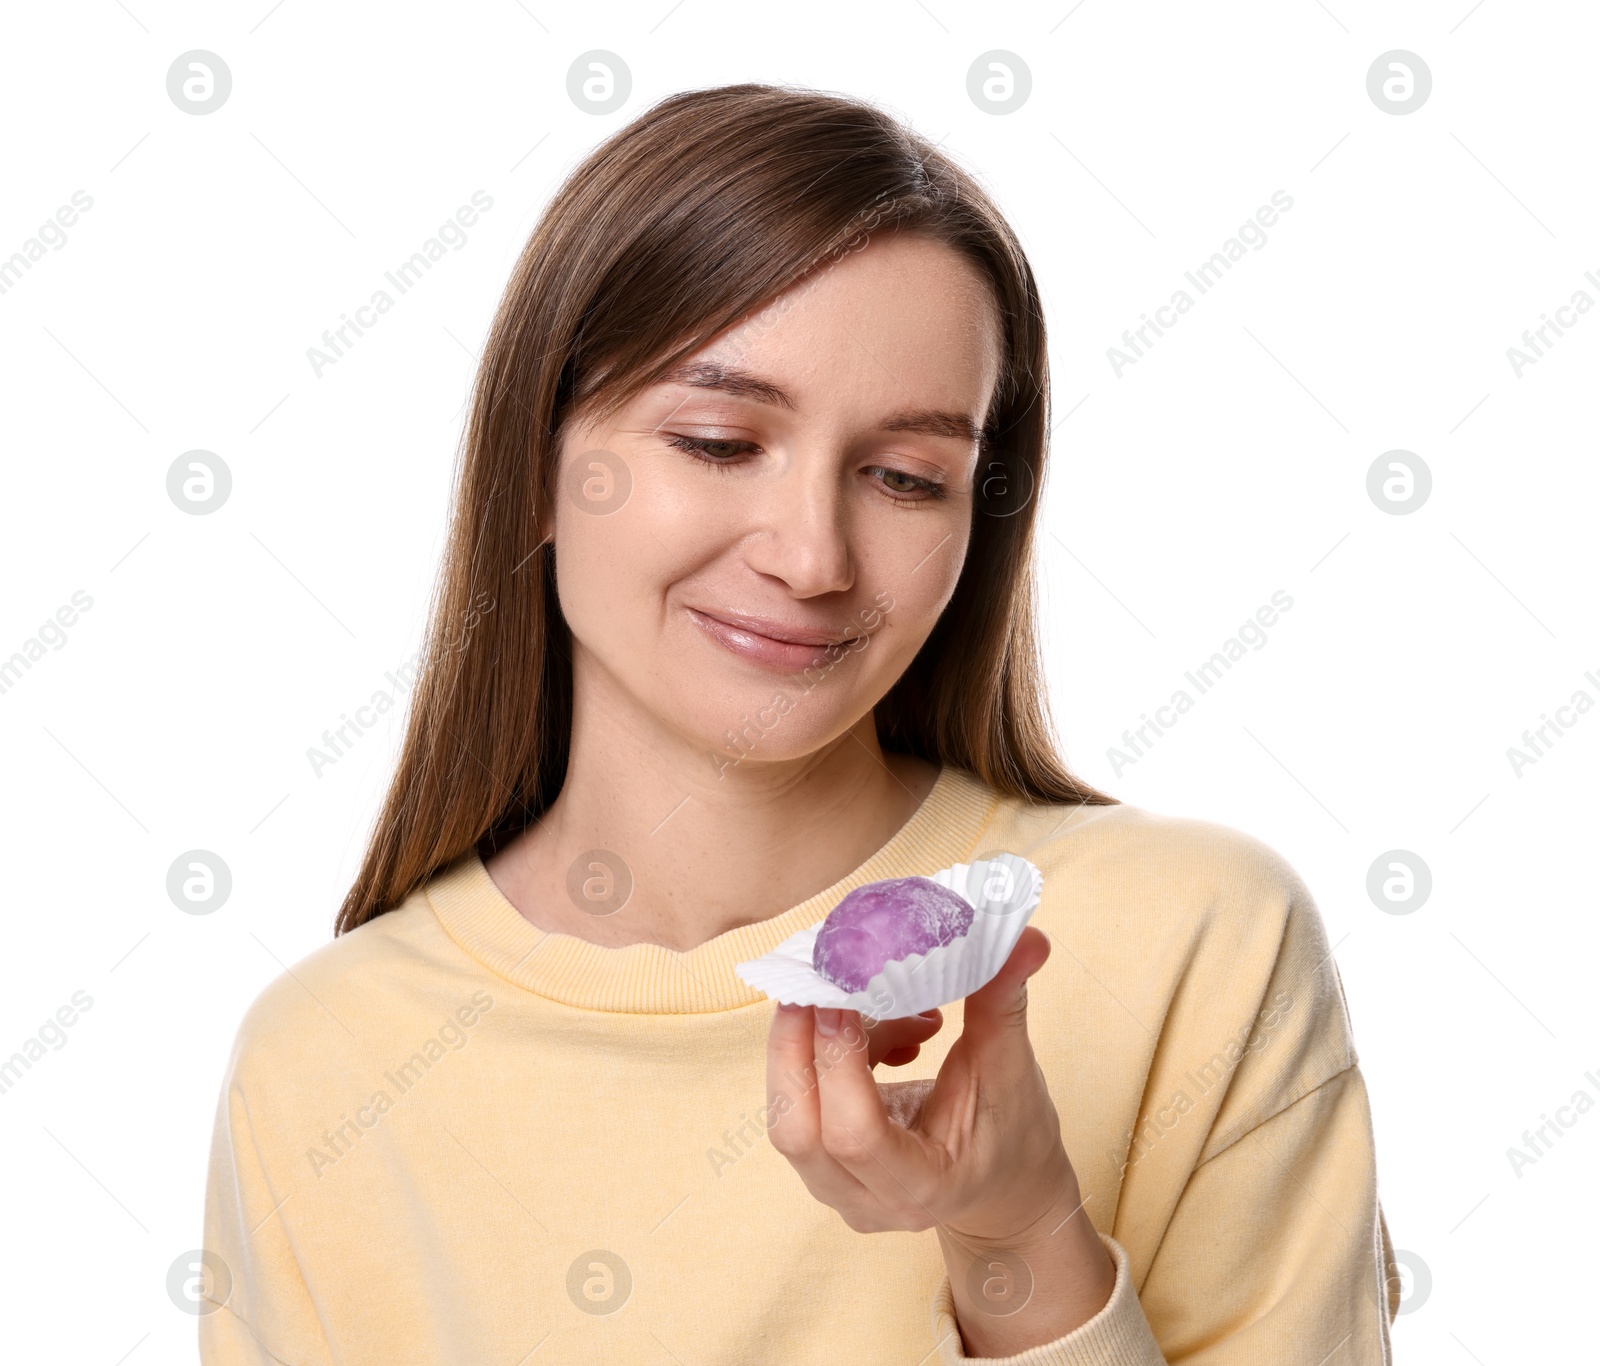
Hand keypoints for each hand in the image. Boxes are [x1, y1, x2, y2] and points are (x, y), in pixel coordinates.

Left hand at [764, 927, 1115, 1355]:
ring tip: (875, 1002)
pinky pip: (799, 1102)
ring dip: (814, 1041)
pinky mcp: (821, 1163)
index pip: (854, 1136)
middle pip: (797, 1129)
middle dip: (798, 1044)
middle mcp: (866, 1199)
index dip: (838, 1061)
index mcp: (920, 1186)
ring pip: (789, 1112)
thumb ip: (1003, 1003)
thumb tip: (1023, 938)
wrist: (1004, 1185)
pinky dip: (826, 1052)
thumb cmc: (1012, 1134)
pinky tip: (882, 1030)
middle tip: (819, 979)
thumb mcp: (1012, 1070)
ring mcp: (835, 1187)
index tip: (841, 995)